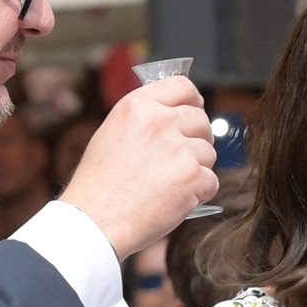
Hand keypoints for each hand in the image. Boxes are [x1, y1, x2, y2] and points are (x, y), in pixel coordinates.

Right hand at [58, 78, 217, 256]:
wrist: (95, 220)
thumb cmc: (100, 183)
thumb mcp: (113, 133)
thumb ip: (146, 118)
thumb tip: (179, 110)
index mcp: (137, 106)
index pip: (183, 86)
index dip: (192, 101)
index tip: (193, 113)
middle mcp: (159, 122)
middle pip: (201, 120)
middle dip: (196, 140)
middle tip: (177, 161)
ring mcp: (178, 149)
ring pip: (209, 153)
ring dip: (197, 169)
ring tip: (167, 183)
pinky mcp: (192, 177)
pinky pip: (211, 180)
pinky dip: (199, 193)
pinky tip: (173, 199)